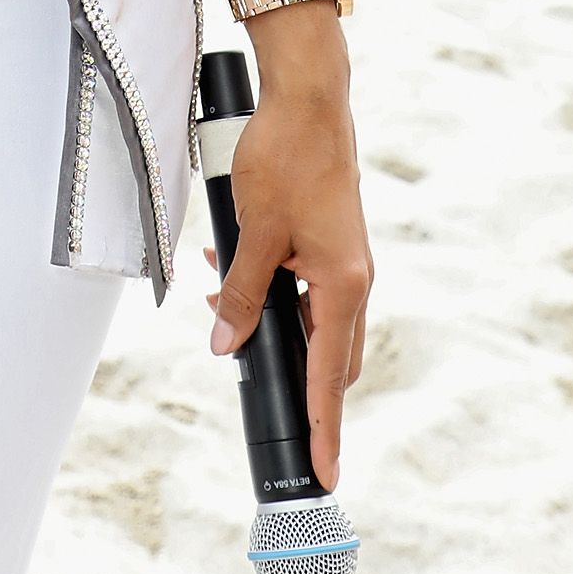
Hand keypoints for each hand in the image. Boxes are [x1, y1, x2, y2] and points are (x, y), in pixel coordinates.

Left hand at [203, 71, 372, 490]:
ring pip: (312, 322)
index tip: (326, 474)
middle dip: (292, 380)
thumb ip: (241, 294)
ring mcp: (344, 263)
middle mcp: (353, 280)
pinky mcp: (330, 245)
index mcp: (343, 285)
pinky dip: (272, 294)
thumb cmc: (287, 157)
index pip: (329, 377)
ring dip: (272, 326)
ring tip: (220, 306)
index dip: (324, 427)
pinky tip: (228, 272)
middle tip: (260, 401)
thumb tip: (223, 343)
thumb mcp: (254, 232)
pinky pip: (305, 290)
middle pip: (328, 359)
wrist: (307, 99)